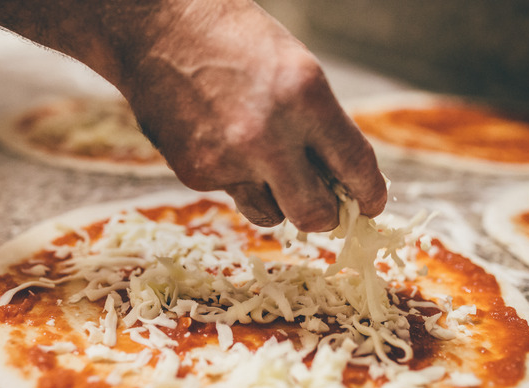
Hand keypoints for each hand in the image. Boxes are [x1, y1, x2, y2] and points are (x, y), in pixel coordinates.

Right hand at [119, 1, 386, 230]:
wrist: (157, 29)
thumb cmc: (233, 39)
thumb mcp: (295, 68)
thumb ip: (319, 124)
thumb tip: (337, 178)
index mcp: (305, 98)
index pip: (355, 166)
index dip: (370, 193)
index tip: (371, 204)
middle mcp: (269, 136)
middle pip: (314, 215)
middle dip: (326, 217)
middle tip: (325, 207)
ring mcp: (228, 160)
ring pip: (270, 215)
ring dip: (277, 200)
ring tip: (263, 163)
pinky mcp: (195, 173)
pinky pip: (232, 193)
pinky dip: (235, 177)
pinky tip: (220, 140)